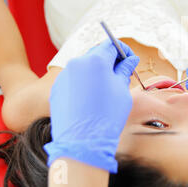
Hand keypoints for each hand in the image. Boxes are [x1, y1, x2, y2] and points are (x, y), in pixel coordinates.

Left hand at [44, 40, 139, 172]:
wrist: (82, 142)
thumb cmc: (106, 116)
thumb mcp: (122, 90)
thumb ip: (124, 70)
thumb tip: (130, 60)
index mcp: (96, 60)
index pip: (111, 44)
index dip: (123, 50)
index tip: (129, 60)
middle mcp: (77, 63)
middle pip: (97, 54)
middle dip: (110, 62)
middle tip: (121, 76)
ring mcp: (64, 76)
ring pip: (85, 67)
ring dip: (97, 73)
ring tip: (107, 91)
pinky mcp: (57, 88)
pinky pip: (75, 79)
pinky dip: (85, 83)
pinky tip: (92, 100)